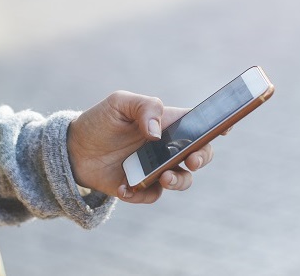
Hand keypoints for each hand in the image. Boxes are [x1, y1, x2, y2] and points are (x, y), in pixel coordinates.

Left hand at [67, 91, 213, 203]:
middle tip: (193, 159)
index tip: (226, 127)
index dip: (218, 125)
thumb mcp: (119, 103)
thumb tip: (157, 132)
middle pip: (201, 155)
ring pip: (183, 180)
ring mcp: (156, 170)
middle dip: (204, 157)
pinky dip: (142, 193)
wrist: (73, 149)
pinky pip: (151, 196)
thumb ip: (143, 107)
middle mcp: (167, 148)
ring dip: (179, 181)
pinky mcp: (141, 188)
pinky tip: (125, 186)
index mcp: (168, 124)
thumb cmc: (101, 121)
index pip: (200, 124)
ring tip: (163, 178)